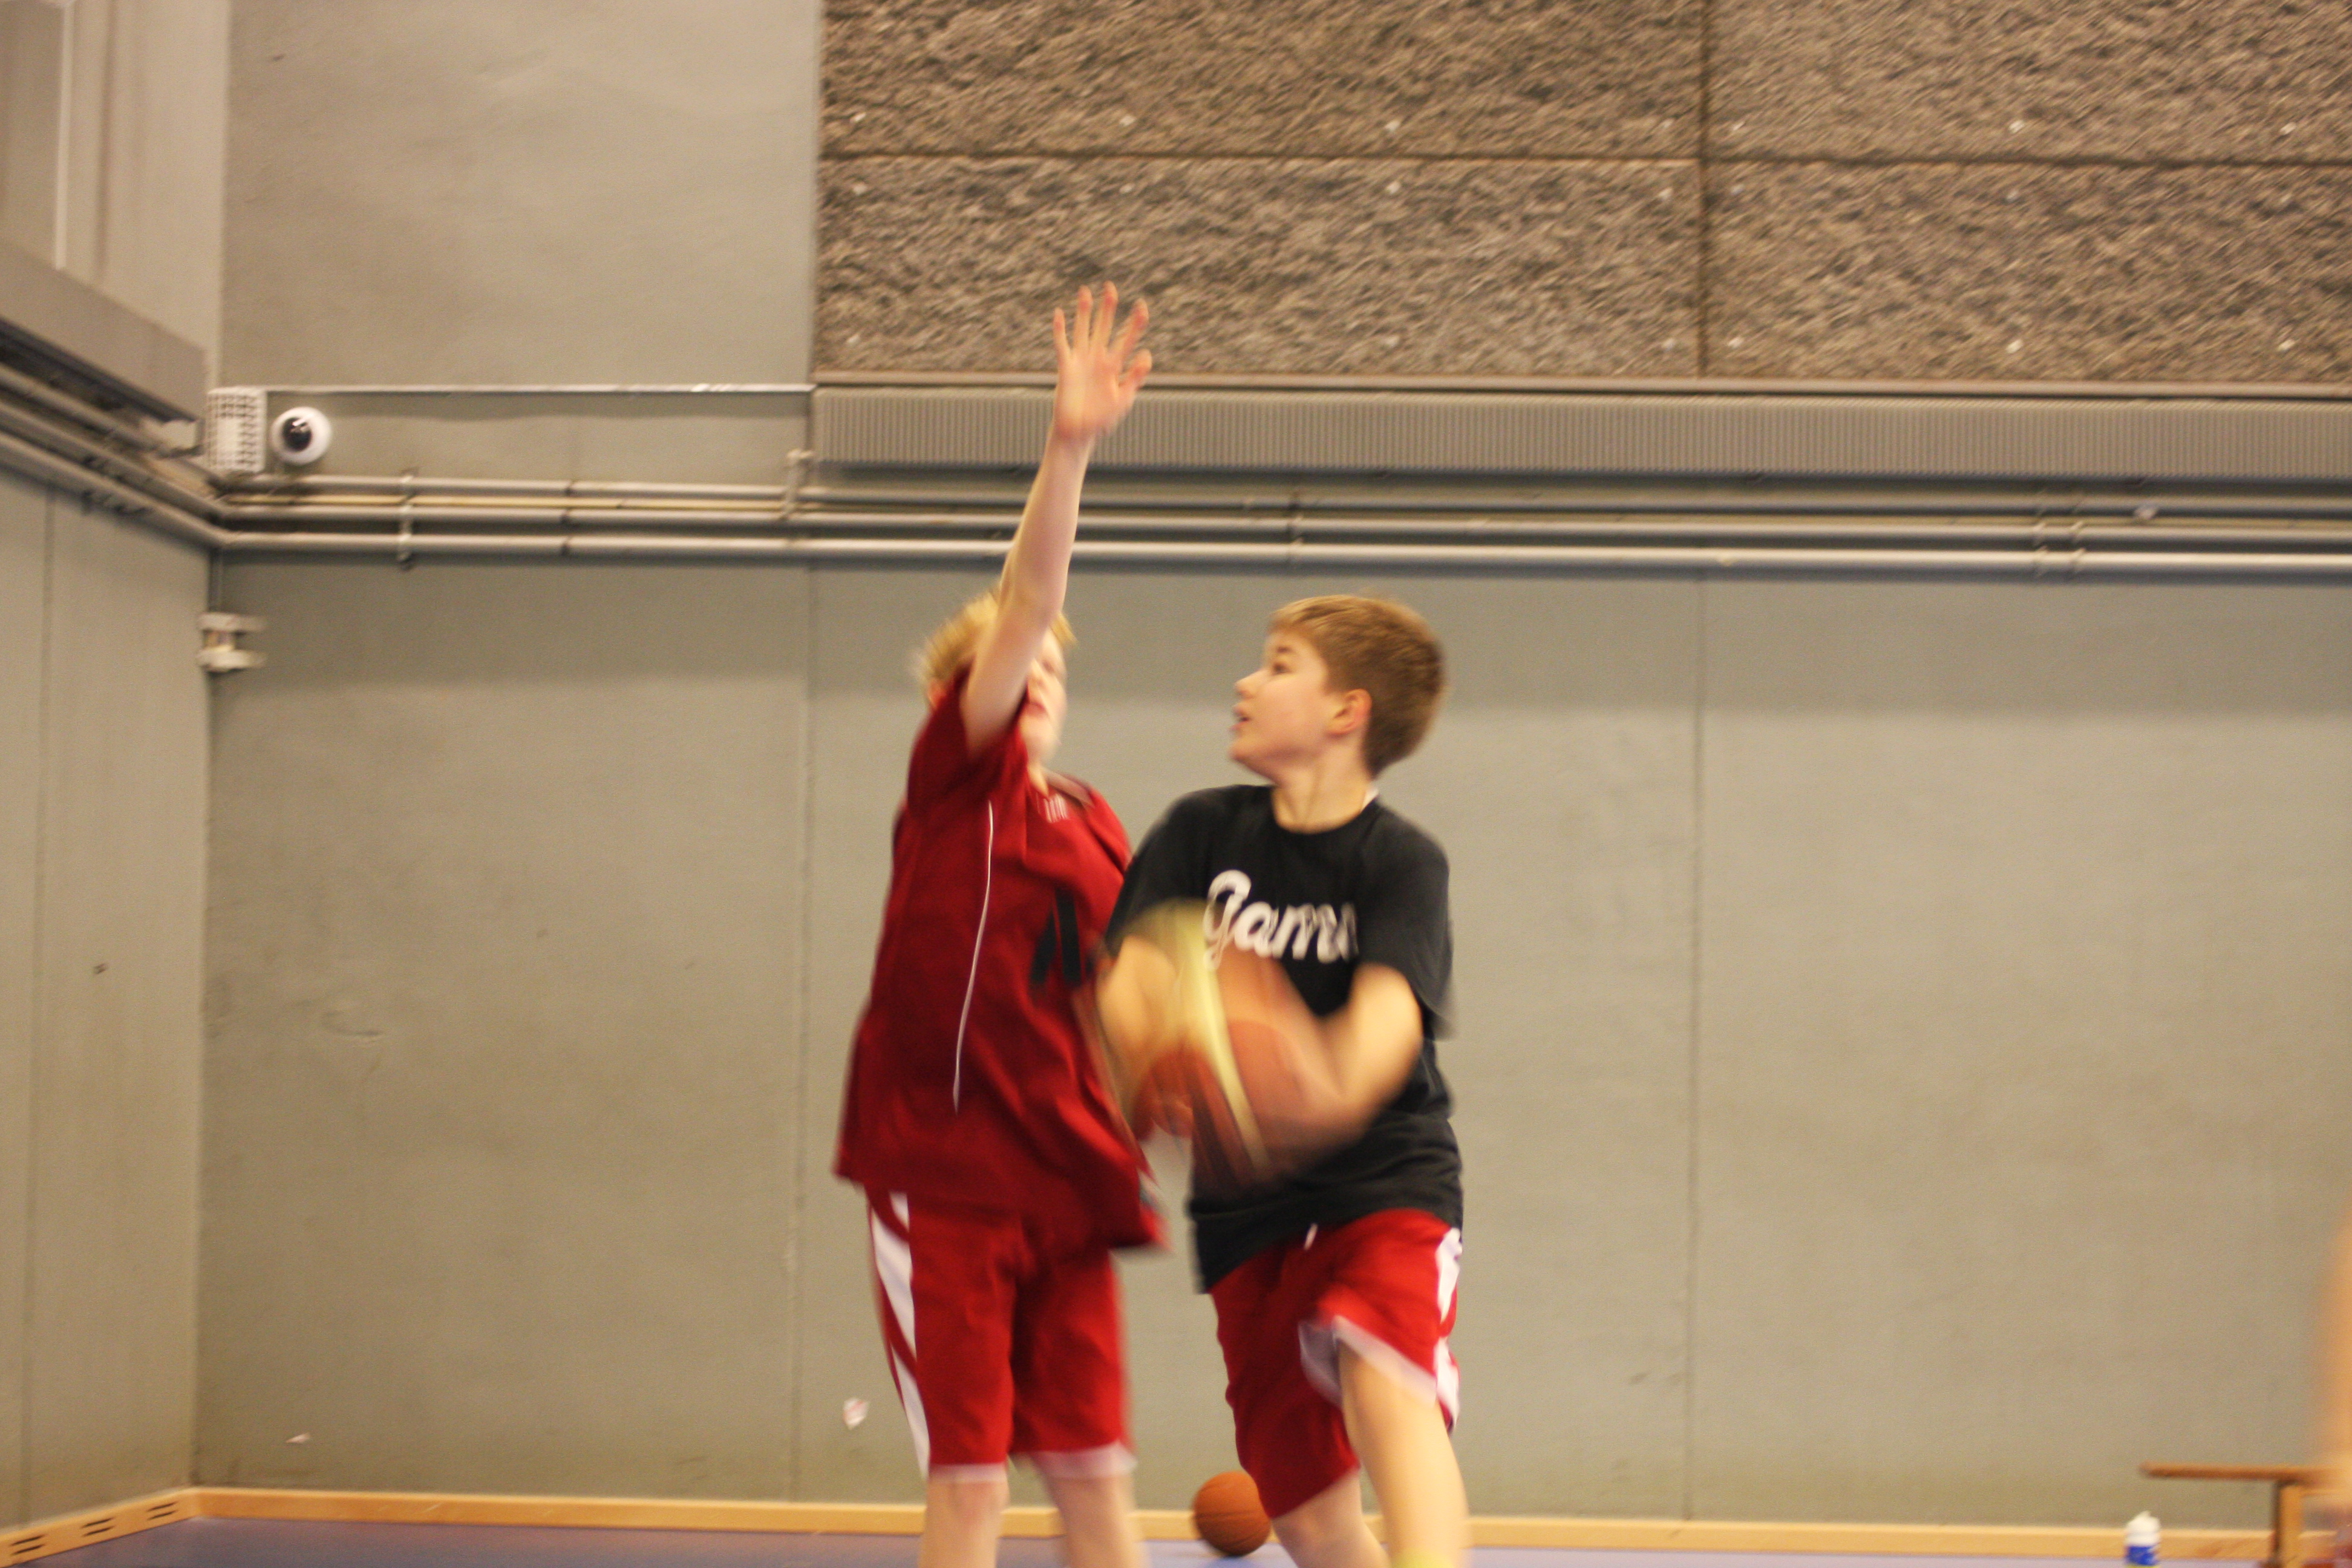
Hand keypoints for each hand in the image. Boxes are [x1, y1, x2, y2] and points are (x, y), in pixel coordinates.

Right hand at [1051, 283, 1151, 444]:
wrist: (1078, 433)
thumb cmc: (1102, 420)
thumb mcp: (1123, 399)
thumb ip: (1134, 377)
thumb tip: (1146, 355)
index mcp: (1114, 367)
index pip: (1127, 339)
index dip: (1135, 324)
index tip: (1142, 307)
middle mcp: (1098, 360)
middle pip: (1104, 328)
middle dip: (1108, 309)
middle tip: (1111, 287)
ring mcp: (1081, 362)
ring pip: (1083, 331)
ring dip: (1084, 312)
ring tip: (1085, 292)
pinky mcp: (1065, 368)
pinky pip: (1062, 345)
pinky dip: (1060, 330)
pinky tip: (1059, 314)